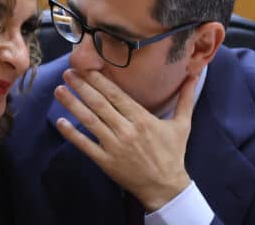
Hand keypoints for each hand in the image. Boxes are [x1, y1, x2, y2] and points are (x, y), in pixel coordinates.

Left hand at [54, 69, 197, 210]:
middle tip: (67, 73)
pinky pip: (86, 146)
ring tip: (59, 91)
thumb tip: (195, 75)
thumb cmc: (172, 153)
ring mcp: (115, 147)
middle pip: (100, 104)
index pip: (117, 95)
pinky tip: (60, 122)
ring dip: (72, 105)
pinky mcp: (106, 162)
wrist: (166, 186)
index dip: (99, 80)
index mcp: (143, 119)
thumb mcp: (182, 124)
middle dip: (82, 86)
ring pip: (90, 122)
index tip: (85, 67)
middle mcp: (127, 131)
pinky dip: (72, 134)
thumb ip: (185, 98)